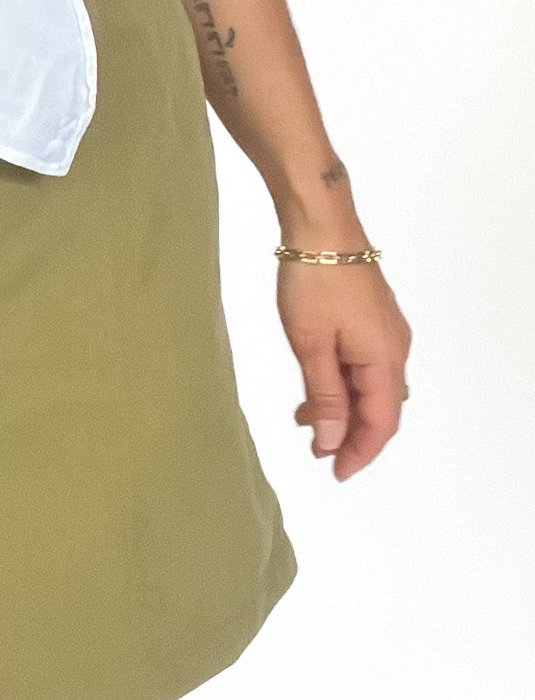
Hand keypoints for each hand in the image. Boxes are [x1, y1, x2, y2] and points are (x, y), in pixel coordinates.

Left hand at [277, 261, 412, 480]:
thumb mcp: (311, 345)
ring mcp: (385, 331)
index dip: (360, 452)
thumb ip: (324, 396)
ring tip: (305, 420)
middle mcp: (394, 349)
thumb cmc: (314, 284)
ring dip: (342, 407)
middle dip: (351, 434)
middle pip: (379, 407)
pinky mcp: (372, 317)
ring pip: (369, 384)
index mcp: (384, 361)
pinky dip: (342, 381)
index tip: (336, 473)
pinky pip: (363, 363)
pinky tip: (315, 383)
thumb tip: (333, 441)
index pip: (380, 423)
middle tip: (317, 451)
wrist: (321, 226)